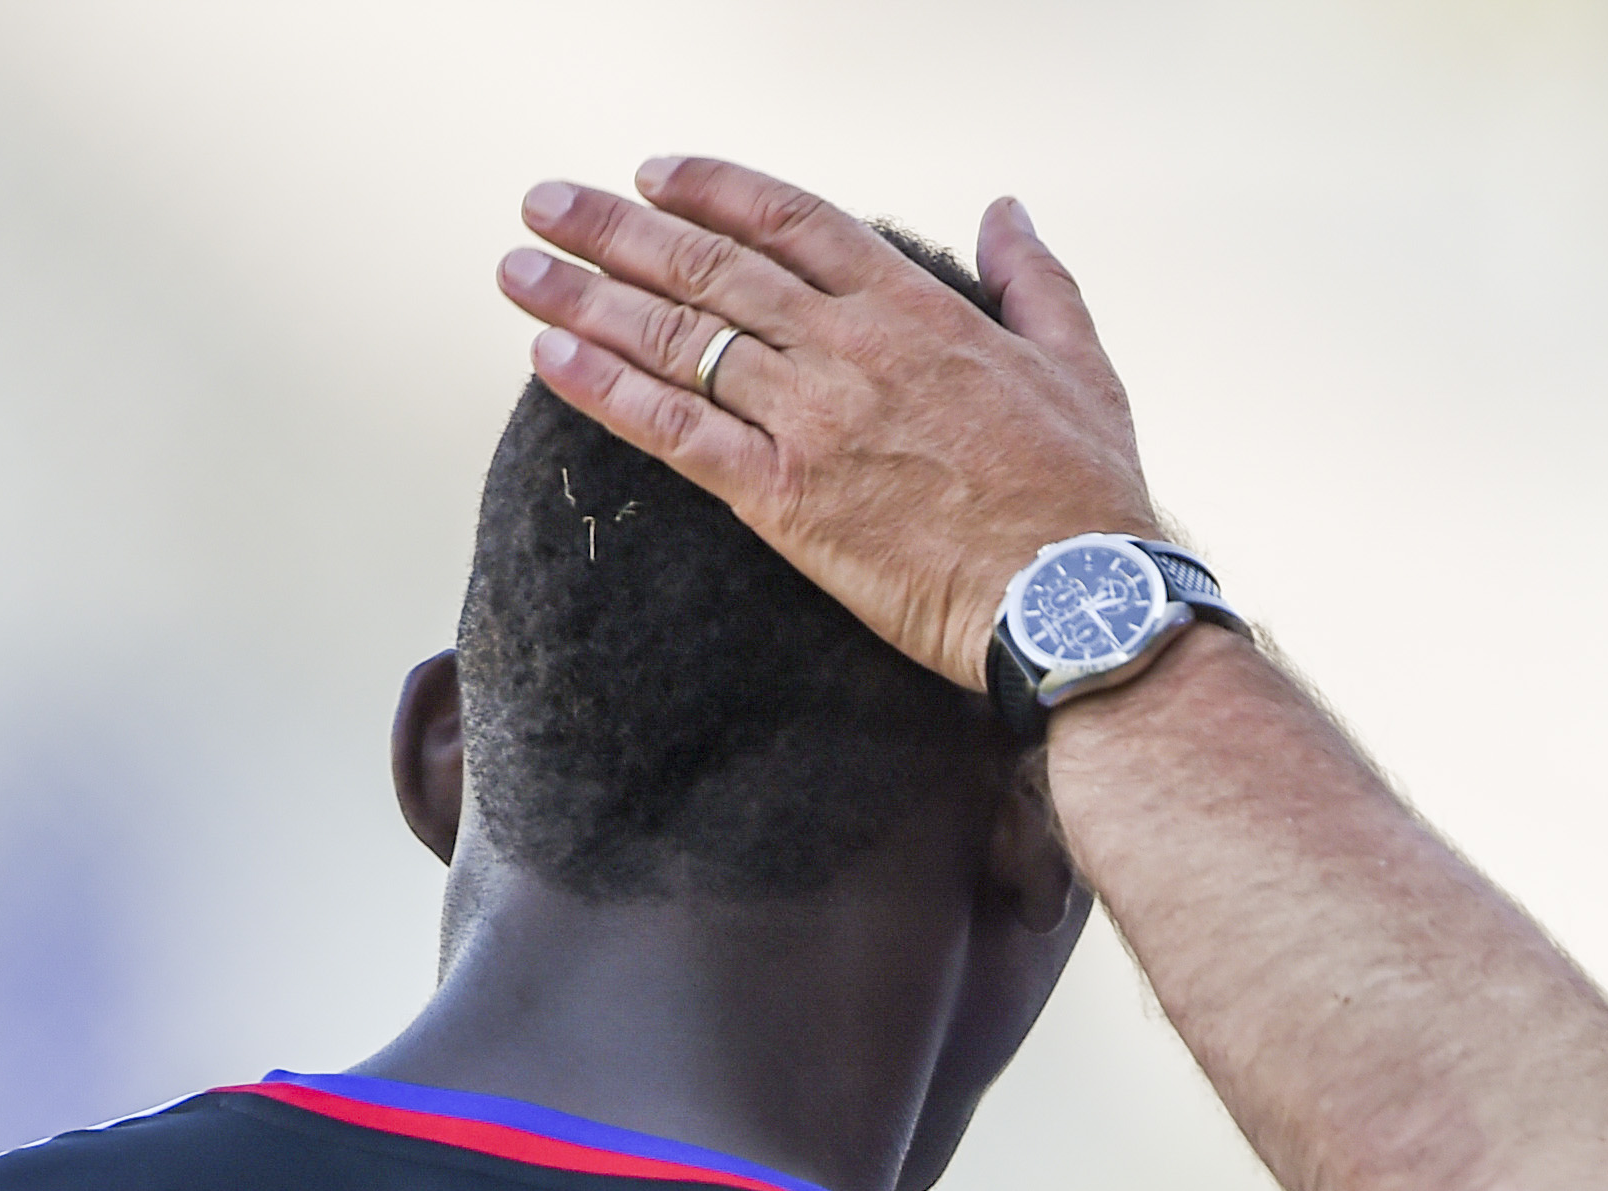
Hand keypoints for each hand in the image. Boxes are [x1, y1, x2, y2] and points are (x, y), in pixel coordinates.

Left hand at [499, 160, 1156, 688]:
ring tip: (518, 268)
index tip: (653, 173)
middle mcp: (850, 348)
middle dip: (615, 228)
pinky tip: (548, 356)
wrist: (1080, 601)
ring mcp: (812, 420)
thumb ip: (1034, 279)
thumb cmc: (1089, 497)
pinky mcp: (784, 498)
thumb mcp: (1081, 365)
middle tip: (549, 202)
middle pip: (709, 264)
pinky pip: (673, 429)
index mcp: (916, 309)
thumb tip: (1007, 211)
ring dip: (584, 295)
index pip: (792, 220)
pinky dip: (603, 388)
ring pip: (676, 337)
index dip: (712, 188)